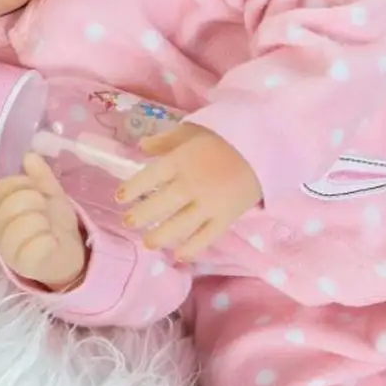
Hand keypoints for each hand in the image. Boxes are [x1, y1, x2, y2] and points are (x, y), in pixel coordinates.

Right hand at [0, 153, 86, 290]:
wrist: (67, 257)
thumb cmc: (54, 223)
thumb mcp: (50, 195)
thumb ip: (40, 176)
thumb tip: (29, 156)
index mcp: (2, 209)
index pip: (1, 189)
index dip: (22, 184)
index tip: (38, 192)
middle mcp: (0, 229)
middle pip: (11, 204)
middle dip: (36, 202)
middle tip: (45, 212)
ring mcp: (10, 249)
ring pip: (21, 225)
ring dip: (42, 221)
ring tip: (49, 228)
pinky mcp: (26, 265)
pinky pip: (34, 247)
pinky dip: (46, 241)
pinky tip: (51, 241)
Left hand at [116, 123, 261, 260]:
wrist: (265, 147)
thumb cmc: (226, 137)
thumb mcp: (193, 130)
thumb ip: (166, 140)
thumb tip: (141, 146)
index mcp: (180, 160)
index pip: (148, 177)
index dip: (131, 189)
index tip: (120, 197)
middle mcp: (190, 184)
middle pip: (158, 205)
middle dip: (140, 216)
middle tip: (129, 222)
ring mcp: (208, 204)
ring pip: (178, 226)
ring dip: (160, 237)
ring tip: (149, 242)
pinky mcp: (225, 218)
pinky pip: (205, 238)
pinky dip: (191, 249)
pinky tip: (179, 255)